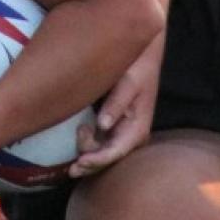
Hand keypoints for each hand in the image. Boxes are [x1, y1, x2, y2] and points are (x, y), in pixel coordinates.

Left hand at [69, 56, 157, 177]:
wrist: (141, 58)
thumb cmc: (138, 68)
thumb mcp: (128, 83)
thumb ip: (116, 103)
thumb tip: (103, 125)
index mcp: (137, 129)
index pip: (117, 152)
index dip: (98, 160)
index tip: (80, 161)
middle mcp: (131, 138)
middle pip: (106, 160)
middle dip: (88, 158)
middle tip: (77, 135)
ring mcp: (121, 136)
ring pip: (99, 155)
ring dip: (86, 146)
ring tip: (82, 126)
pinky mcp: (113, 131)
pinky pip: (98, 146)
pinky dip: (87, 142)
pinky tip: (84, 128)